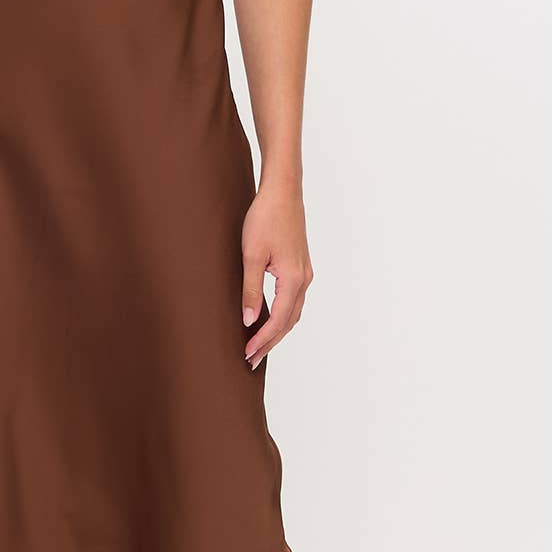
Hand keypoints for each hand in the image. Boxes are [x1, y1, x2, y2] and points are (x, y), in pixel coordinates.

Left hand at [240, 183, 313, 367]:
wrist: (282, 192)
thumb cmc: (265, 218)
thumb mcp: (252, 255)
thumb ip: (251, 289)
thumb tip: (249, 319)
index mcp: (293, 279)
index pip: (278, 320)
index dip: (262, 340)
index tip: (247, 353)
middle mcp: (304, 279)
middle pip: (289, 321)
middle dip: (270, 342)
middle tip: (251, 359)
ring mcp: (304, 272)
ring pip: (293, 312)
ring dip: (277, 331)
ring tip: (259, 345)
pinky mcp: (300, 266)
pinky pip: (294, 300)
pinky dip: (283, 315)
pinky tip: (270, 318)